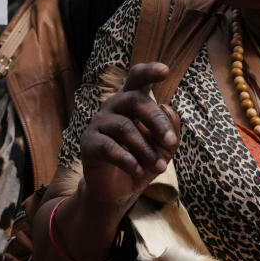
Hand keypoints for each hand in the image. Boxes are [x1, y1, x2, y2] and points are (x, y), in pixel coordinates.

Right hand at [79, 62, 180, 209]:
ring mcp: (98, 123)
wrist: (117, 190)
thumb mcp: (164, 147)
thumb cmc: (141, 160)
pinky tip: (137, 170)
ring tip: (159, 167)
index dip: (149, 72)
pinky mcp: (89, 143)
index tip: (164, 70)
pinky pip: (109, 147)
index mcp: (131, 101)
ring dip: (146, 150)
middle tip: (170, 142)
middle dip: (156, 121)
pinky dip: (127, 160)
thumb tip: (167, 107)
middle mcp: (113, 107)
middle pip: (135, 101)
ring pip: (125, 128)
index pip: (137, 79)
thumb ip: (171, 128)